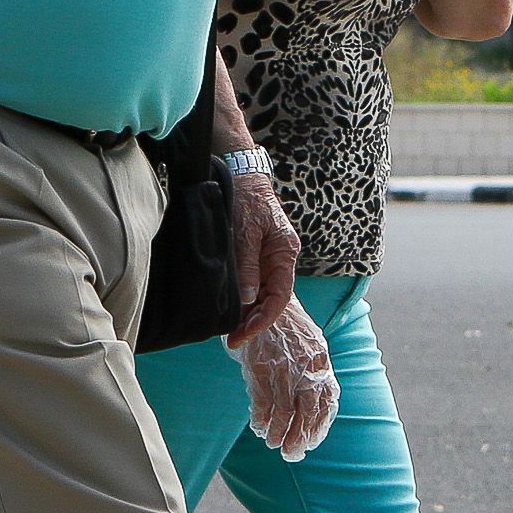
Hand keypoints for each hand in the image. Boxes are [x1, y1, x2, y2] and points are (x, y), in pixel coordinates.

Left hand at [227, 169, 298, 345]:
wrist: (242, 174)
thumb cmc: (247, 198)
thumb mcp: (245, 231)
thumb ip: (247, 265)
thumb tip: (248, 298)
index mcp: (285, 254)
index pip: (279, 297)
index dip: (263, 319)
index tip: (243, 334)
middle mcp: (280, 259)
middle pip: (271, 299)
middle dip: (253, 321)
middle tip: (231, 339)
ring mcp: (267, 258)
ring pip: (260, 294)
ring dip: (247, 312)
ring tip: (227, 329)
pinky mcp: (255, 255)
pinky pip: (252, 283)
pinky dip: (242, 298)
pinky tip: (229, 308)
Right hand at [233, 300, 337, 461]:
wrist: (264, 298)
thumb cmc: (287, 326)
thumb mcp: (310, 344)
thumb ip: (315, 370)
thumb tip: (318, 401)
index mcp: (321, 361)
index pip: (328, 401)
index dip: (320, 425)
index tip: (312, 441)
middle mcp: (305, 367)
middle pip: (307, 412)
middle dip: (300, 437)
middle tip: (291, 453)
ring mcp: (282, 368)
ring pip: (284, 412)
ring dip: (279, 433)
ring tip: (273, 444)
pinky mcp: (260, 367)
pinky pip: (262, 401)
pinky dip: (261, 419)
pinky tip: (259, 427)